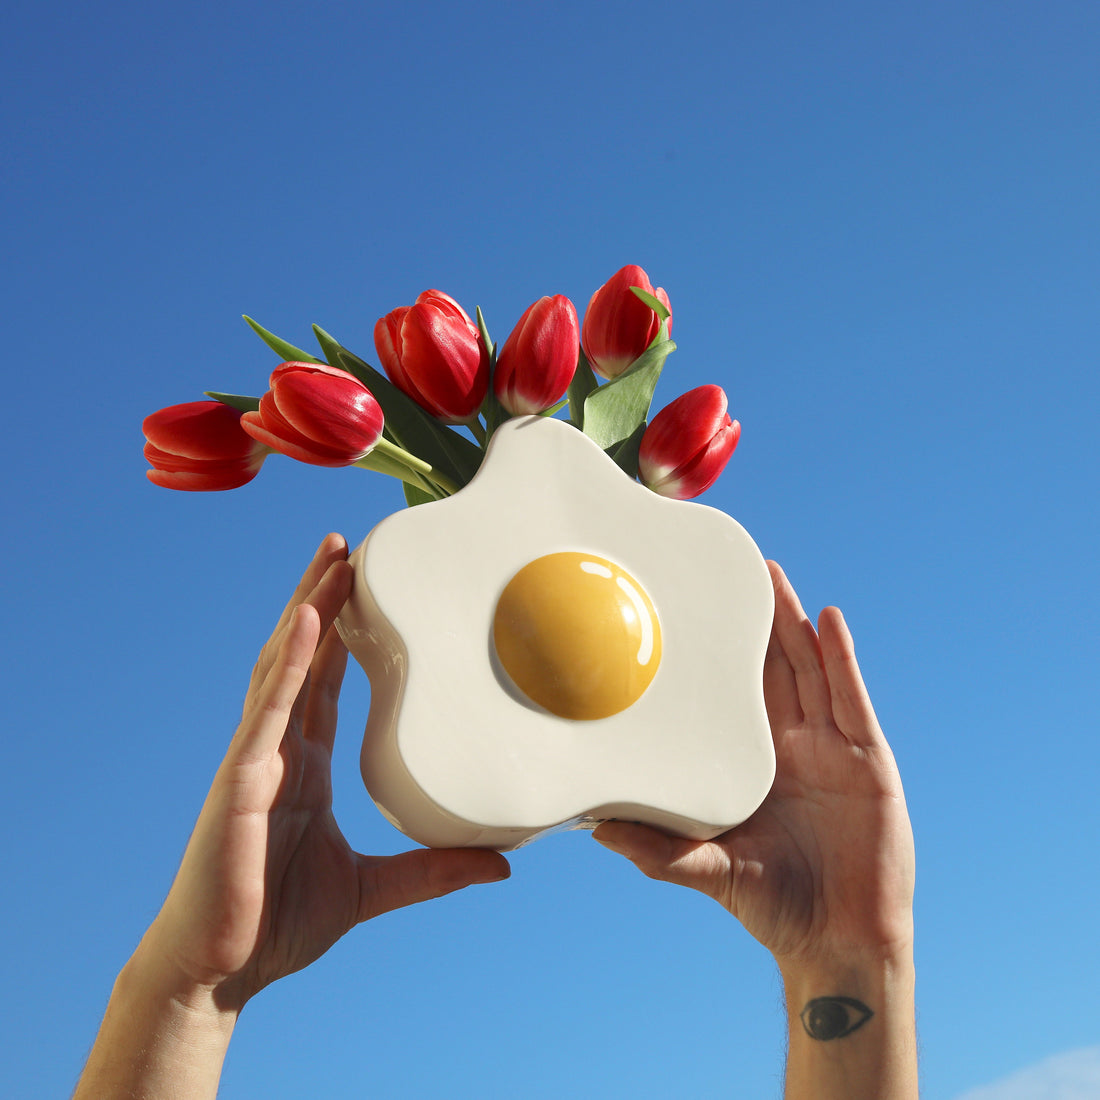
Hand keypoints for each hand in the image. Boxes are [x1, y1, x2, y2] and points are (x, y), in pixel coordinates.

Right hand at [143, 534, 510, 1010]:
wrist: (218, 972)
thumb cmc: (277, 924)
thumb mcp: (373, 887)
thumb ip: (433, 871)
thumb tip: (502, 864)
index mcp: (304, 763)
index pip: (325, 679)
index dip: (342, 630)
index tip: (367, 585)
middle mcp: (278, 748)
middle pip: (303, 655)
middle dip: (324, 597)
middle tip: (350, 544)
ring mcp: (256, 757)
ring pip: (283, 665)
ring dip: (308, 607)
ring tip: (333, 557)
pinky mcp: (240, 779)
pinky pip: (268, 708)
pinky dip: (286, 661)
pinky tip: (305, 618)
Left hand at [593, 560, 913, 969]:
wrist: (837, 941)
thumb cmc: (771, 904)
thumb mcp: (707, 868)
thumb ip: (658, 849)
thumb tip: (595, 829)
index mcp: (752, 762)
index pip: (732, 694)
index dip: (717, 653)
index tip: (691, 610)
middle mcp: (791, 746)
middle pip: (772, 667)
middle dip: (754, 619)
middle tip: (732, 569)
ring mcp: (831, 748)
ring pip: (809, 669)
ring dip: (792, 622)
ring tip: (771, 575)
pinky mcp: (868, 760)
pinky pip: (852, 698)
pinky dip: (841, 658)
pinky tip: (827, 620)